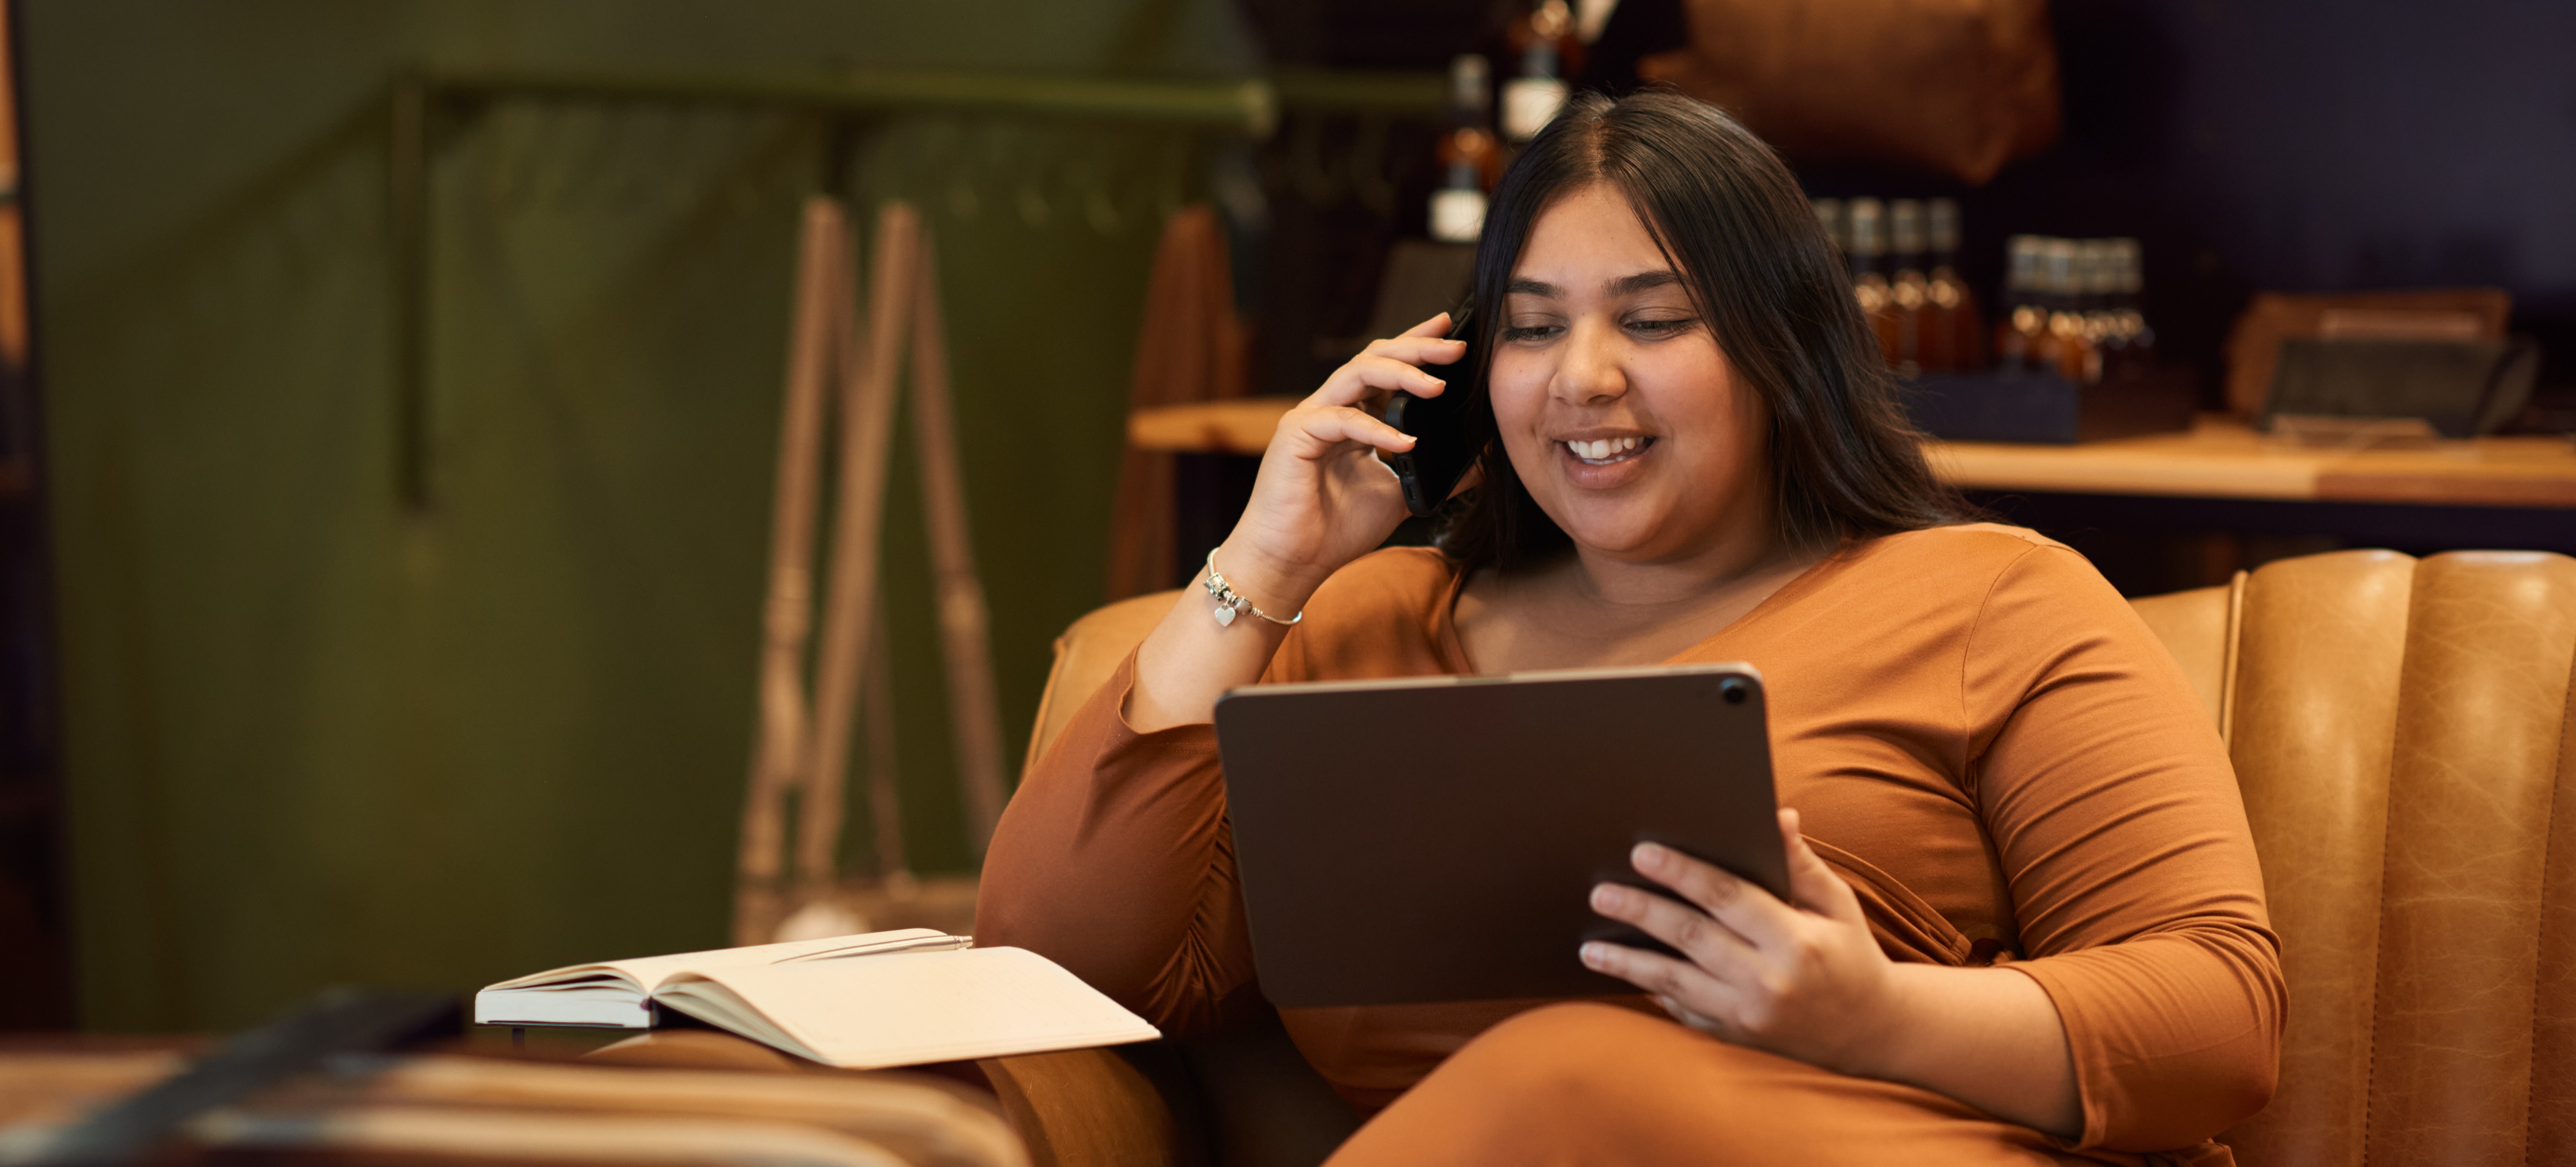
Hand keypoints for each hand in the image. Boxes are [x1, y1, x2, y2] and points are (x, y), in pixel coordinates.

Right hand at [1213, 313, 1464, 612]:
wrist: (1293, 563)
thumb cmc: (1336, 530)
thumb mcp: (1399, 495)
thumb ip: (1433, 474)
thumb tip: (1480, 462)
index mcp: (1353, 416)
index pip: (1387, 367)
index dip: (1417, 344)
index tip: (1453, 331)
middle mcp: (1331, 408)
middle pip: (1374, 358)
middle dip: (1417, 348)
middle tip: (1456, 346)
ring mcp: (1311, 417)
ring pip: (1356, 374)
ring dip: (1401, 375)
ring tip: (1437, 385)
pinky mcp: (1295, 435)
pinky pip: (1340, 419)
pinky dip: (1376, 429)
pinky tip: (1406, 442)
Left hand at [1580, 809, 1894, 1074]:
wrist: (1872, 1032)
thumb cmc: (1851, 955)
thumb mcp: (1836, 905)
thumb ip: (1800, 863)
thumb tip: (1776, 814)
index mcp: (1796, 941)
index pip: (1727, 898)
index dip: (1682, 873)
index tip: (1642, 853)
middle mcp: (1770, 982)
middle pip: (1691, 938)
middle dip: (1641, 912)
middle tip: (1600, 892)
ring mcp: (1749, 1016)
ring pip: (1674, 982)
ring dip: (1628, 962)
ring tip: (1589, 947)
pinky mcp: (1736, 1037)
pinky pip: (1684, 1011)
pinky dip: (1653, 992)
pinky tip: (1624, 975)